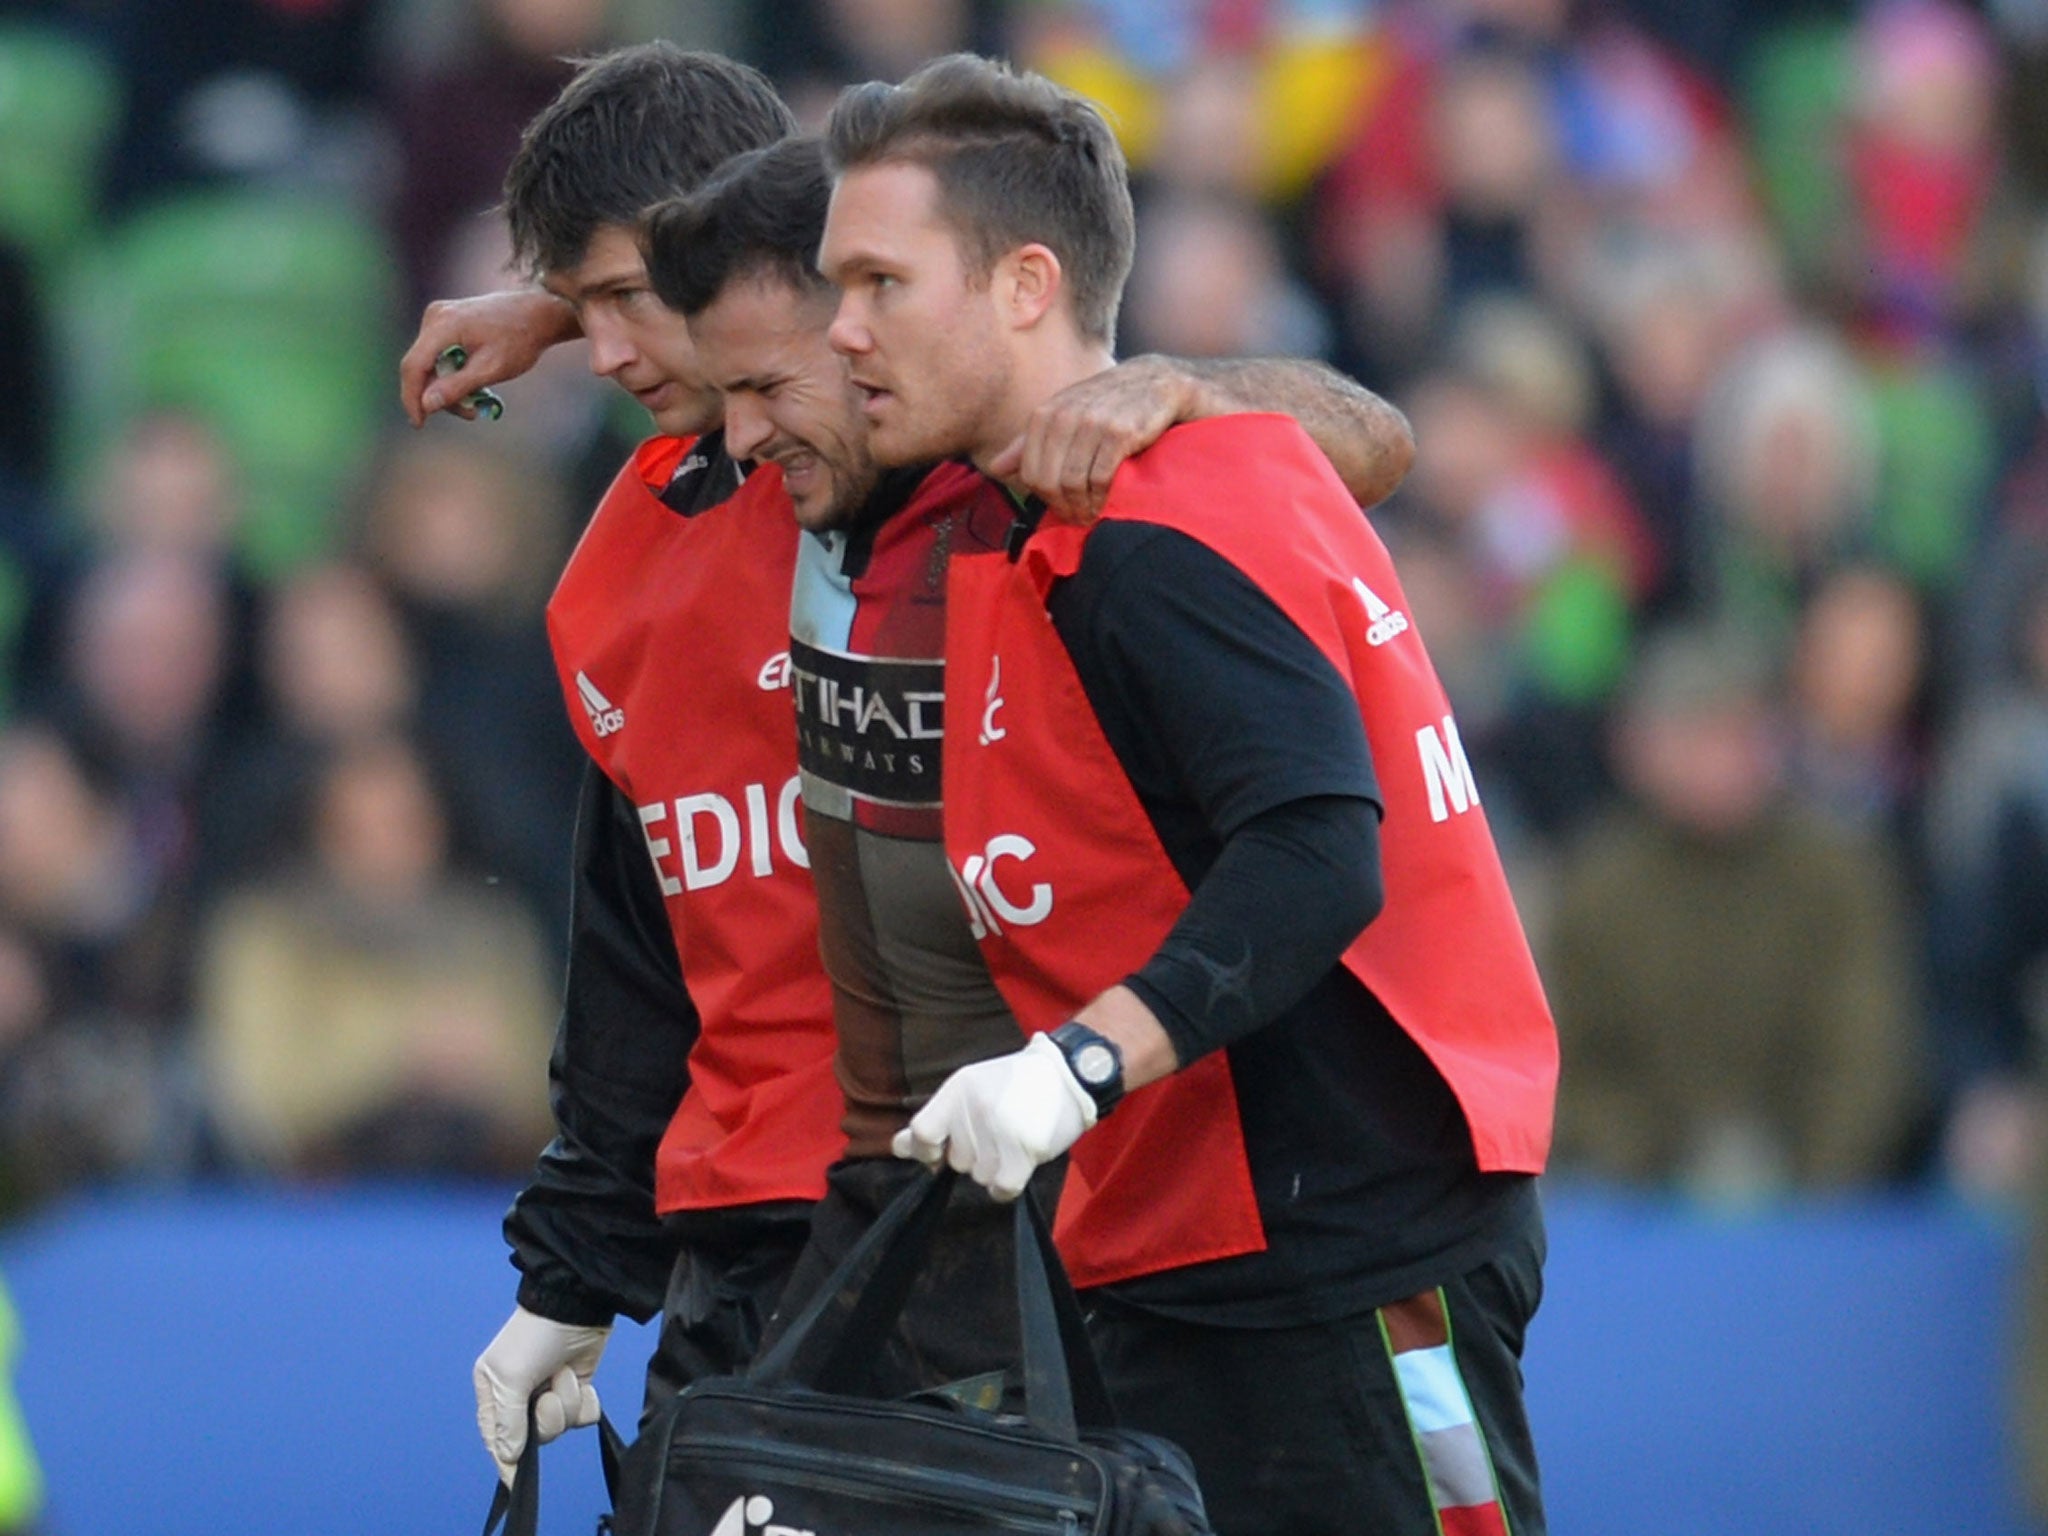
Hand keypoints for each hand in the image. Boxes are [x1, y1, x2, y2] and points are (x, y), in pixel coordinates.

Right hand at [397, 289, 578, 425]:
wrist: (537, 314)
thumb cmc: (519, 340)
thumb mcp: (491, 369)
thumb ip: (458, 386)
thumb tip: (426, 405)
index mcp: (443, 324)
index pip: (413, 366)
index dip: (412, 398)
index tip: (419, 424)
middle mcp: (435, 317)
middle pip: (421, 367)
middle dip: (440, 396)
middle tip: (470, 414)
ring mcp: (439, 317)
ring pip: (430, 364)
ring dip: (449, 387)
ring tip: (479, 402)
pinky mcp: (445, 322)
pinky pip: (438, 355)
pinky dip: (453, 373)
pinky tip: (475, 384)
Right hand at [472, 1306, 611, 1485]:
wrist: (576, 1305)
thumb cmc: (534, 1335)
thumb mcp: (511, 1376)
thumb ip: (508, 1420)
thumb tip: (508, 1456)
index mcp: (494, 1392)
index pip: (496, 1438)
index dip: (506, 1460)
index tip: (516, 1481)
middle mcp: (521, 1396)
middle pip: (534, 1437)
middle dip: (547, 1417)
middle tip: (547, 1391)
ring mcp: (550, 1393)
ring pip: (562, 1426)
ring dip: (568, 1401)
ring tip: (563, 1374)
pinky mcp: (575, 1389)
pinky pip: (584, 1415)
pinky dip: (586, 1400)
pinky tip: (582, 1380)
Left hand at [891, 1032, 1095, 1200]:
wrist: (1068, 1073)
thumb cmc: (1015, 1085)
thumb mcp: (971, 1089)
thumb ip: (936, 1120)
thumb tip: (899, 1147)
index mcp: (957, 1090)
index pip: (922, 1132)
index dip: (924, 1151)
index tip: (937, 1153)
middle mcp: (974, 1108)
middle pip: (956, 1162)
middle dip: (975, 1155)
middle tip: (1000, 1129)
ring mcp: (999, 1127)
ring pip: (980, 1176)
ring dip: (996, 1167)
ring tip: (1015, 1137)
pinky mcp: (1023, 1148)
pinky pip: (1001, 1188)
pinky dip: (1006, 1185)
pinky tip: (1018, 1165)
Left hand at [985, 355, 1199, 522]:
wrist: (1157, 383)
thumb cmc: (1107, 405)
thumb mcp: (1065, 415)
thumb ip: (1029, 443)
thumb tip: (995, 467)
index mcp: (1045, 415)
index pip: (1030, 473)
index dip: (1044, 499)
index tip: (1062, 509)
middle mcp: (1064, 416)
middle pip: (1049, 482)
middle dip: (1063, 507)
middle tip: (1079, 517)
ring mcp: (1092, 423)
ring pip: (1073, 483)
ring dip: (1084, 507)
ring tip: (1094, 514)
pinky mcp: (1120, 433)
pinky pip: (1101, 478)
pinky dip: (1104, 497)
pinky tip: (1110, 501)